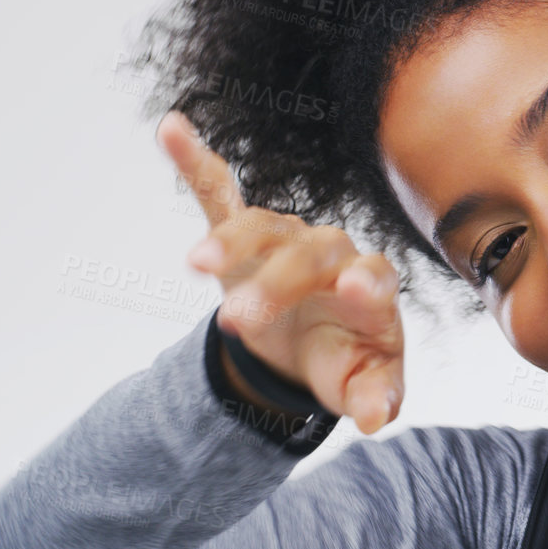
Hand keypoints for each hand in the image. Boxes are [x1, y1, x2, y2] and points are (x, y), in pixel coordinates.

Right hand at [157, 110, 405, 432]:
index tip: (350, 288)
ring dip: (230, 243)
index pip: (373, 278)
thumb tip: (376, 417)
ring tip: (195, 266)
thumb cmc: (347, 359)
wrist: (312, 342)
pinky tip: (171, 131)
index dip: (364, 282)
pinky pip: (220, 193)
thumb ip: (374, 398)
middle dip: (274, 287)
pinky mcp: (244, 237)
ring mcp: (286, 241)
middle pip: (307, 256)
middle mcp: (332, 254)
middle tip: (239, 322)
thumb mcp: (362, 386)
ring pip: (262, 226)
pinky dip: (195, 163)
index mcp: (370, 290)